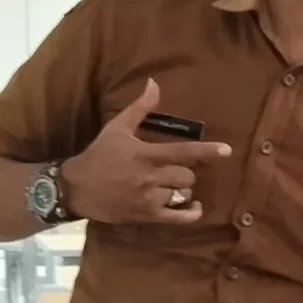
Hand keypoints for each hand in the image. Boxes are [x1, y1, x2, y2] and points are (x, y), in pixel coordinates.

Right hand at [61, 80, 232, 223]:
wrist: (75, 188)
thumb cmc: (99, 155)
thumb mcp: (117, 128)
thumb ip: (140, 108)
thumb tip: (154, 83)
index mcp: (145, 154)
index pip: (182, 151)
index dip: (206, 151)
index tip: (227, 150)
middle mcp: (149, 177)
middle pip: (187, 176)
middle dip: (186, 173)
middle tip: (173, 170)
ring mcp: (149, 199)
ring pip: (183, 195)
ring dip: (182, 190)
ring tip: (171, 186)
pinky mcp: (146, 216)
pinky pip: (178, 218)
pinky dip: (190, 213)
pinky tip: (193, 207)